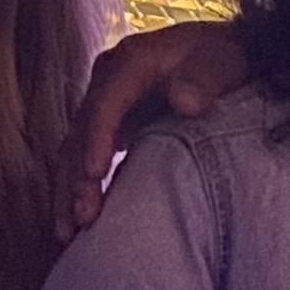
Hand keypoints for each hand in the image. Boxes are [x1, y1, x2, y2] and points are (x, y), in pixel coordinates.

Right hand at [59, 21, 250, 234]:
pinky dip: (79, 188)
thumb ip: (202, 80)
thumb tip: (185, 101)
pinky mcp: (110, 125)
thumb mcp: (218, 62)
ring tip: (67, 233)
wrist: (222, 55)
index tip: (94, 174)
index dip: (96, 139)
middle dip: (76, 177)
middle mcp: (108, 83)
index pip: (104, 105)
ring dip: (68, 190)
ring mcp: (105, 104)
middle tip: (81, 218)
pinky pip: (84, 157)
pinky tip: (77, 222)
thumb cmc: (220, 57)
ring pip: (74, 149)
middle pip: (81, 132)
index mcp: (130, 63)